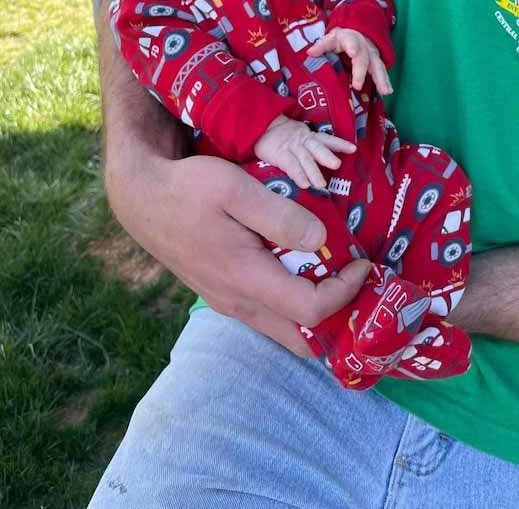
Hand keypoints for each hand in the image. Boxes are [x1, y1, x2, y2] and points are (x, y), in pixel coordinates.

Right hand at [99, 20, 368, 354]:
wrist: (142, 197)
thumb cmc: (189, 187)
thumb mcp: (235, 188)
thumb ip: (279, 216)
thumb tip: (321, 240)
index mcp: (245, 279)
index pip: (311, 310)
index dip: (347, 292)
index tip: (365, 263)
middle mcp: (239, 302)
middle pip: (302, 339)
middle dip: (341, 323)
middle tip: (366, 293)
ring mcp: (229, 302)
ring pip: (285, 330)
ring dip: (320, 317)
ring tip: (346, 286)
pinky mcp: (224, 292)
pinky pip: (270, 314)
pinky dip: (298, 307)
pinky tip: (310, 276)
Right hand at [254, 117, 355, 189]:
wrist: (261, 127)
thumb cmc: (284, 136)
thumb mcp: (300, 137)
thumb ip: (312, 148)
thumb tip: (328, 162)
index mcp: (310, 136)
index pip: (327, 139)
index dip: (340, 143)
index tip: (353, 149)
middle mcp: (303, 141)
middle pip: (317, 148)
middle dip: (327, 156)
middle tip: (337, 165)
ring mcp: (292, 147)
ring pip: (305, 159)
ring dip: (313, 172)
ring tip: (321, 185)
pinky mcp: (280, 154)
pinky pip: (290, 166)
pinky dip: (298, 175)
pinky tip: (304, 185)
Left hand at [308, 27, 392, 94]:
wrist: (356, 34)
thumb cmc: (340, 40)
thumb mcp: (330, 40)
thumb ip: (321, 46)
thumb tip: (310, 52)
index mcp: (350, 39)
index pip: (351, 42)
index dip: (352, 47)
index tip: (353, 52)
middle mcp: (363, 47)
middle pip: (363, 58)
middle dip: (361, 71)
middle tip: (357, 85)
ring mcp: (372, 55)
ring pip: (377, 66)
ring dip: (380, 79)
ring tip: (384, 91)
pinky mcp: (376, 63)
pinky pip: (381, 72)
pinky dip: (385, 82)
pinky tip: (388, 91)